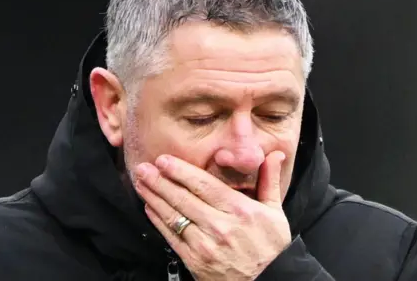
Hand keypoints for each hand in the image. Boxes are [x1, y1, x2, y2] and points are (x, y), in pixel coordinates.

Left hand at [133, 151, 291, 280]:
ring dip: (154, 198)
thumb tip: (274, 154)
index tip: (164, 159)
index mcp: (240, 210)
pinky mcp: (195, 261)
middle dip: (160, 181)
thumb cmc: (271, 246)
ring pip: (174, 216)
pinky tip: (149, 207)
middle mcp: (221, 226)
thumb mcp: (275, 212)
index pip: (204, 186)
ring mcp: (206, 245)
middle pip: (184, 198)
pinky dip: (158, 220)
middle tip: (143, 167)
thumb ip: (270, 181)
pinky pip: (172, 237)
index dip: (181, 171)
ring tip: (141, 183)